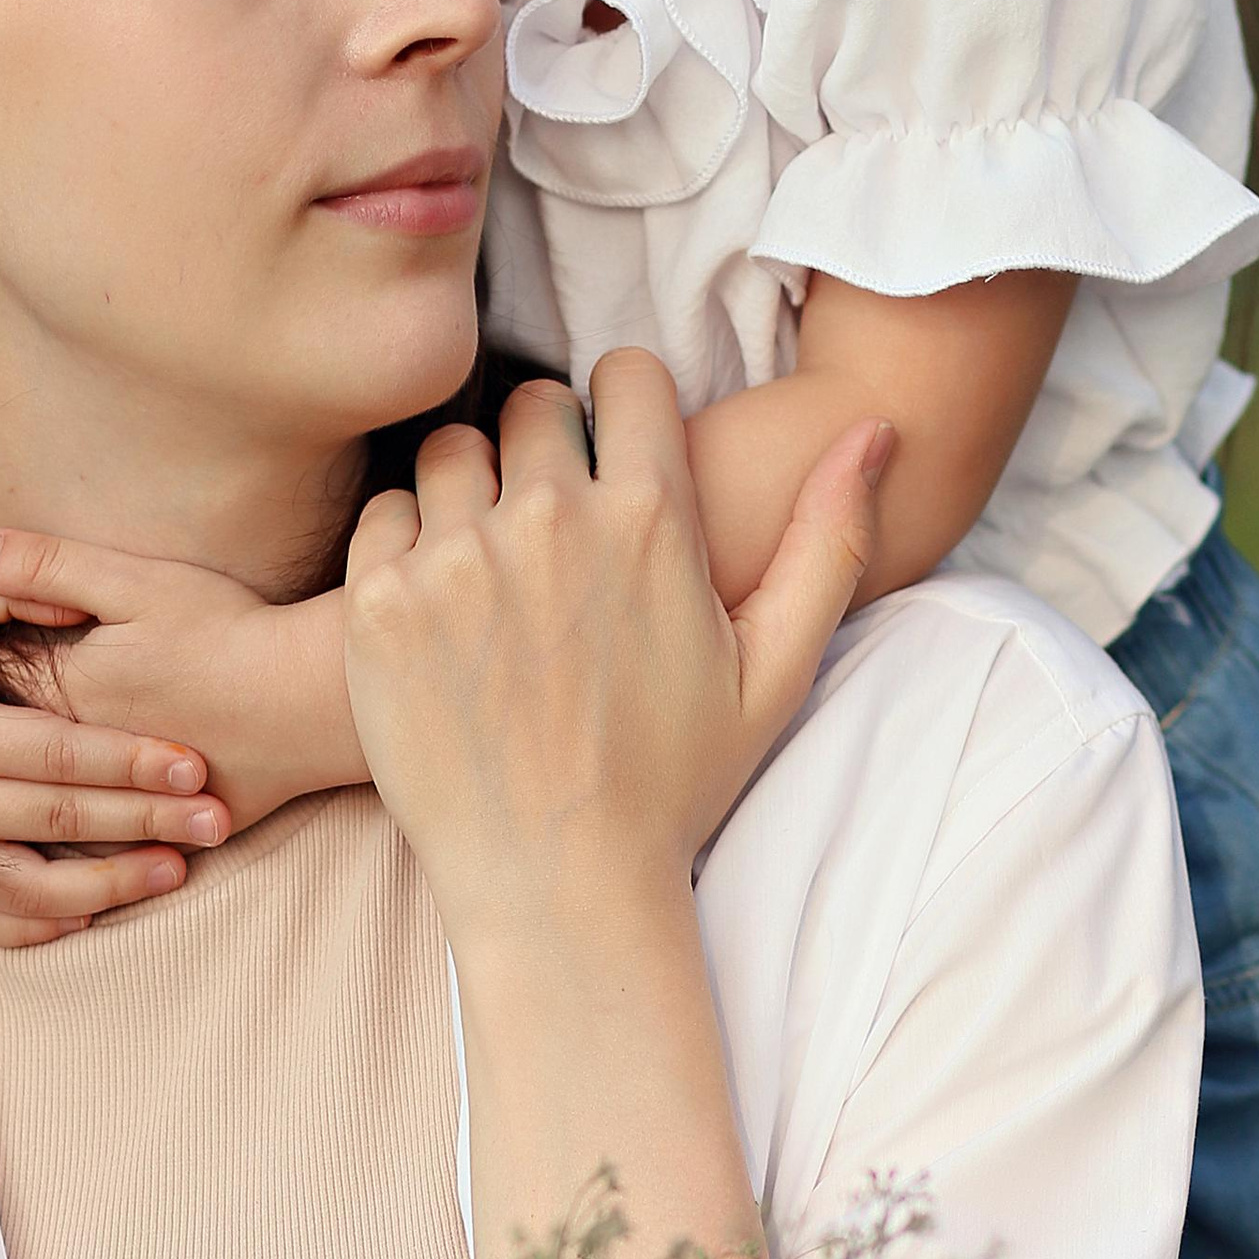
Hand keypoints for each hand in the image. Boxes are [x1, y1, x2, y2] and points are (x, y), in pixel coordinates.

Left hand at [0, 528, 363, 831]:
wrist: (314, 701)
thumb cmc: (229, 632)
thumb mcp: (135, 581)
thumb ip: (47, 565)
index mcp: (60, 691)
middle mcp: (80, 755)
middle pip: (3, 746)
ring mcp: (120, 802)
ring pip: (44, 805)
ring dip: (21, 793)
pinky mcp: (162, 829)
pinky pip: (100, 848)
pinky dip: (75, 844)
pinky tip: (64, 829)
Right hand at [0, 559, 226, 948]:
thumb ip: (1, 590)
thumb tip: (73, 601)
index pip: (58, 754)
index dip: (131, 760)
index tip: (193, 763)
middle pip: (61, 822)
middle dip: (147, 821)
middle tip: (216, 820)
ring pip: (32, 890)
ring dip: (110, 887)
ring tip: (176, 870)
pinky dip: (40, 927)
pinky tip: (93, 913)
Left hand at [343, 350, 889, 944]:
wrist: (557, 885)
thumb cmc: (672, 784)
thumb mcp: (774, 670)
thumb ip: (828, 539)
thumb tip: (877, 428)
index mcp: (652, 520)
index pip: (625, 373)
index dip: (623, 405)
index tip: (613, 454)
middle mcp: (550, 521)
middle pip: (531, 404)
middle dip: (544, 446)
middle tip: (550, 523)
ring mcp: (456, 560)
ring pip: (450, 449)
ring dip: (470, 488)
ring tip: (490, 563)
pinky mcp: (380, 603)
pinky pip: (382, 513)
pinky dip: (403, 544)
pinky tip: (438, 607)